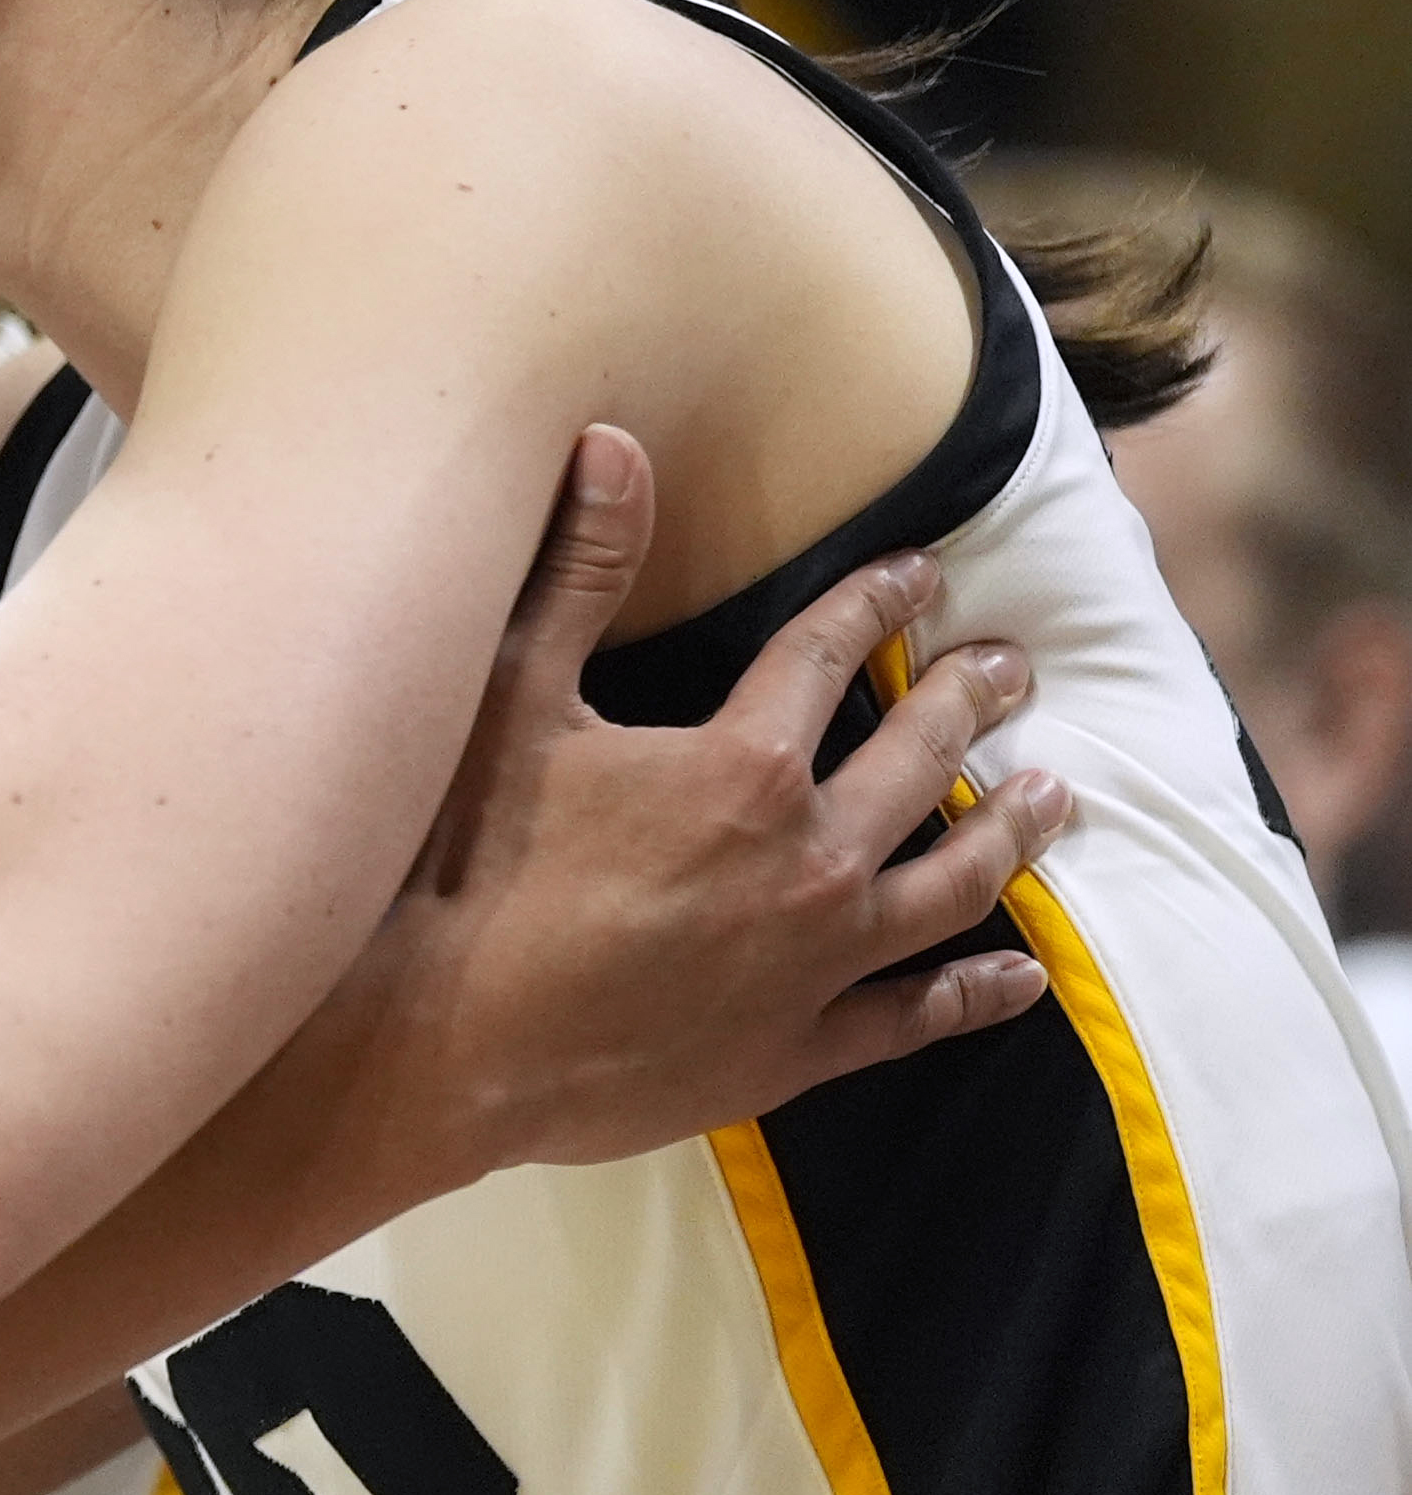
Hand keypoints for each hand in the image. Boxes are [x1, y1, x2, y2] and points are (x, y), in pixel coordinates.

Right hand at [342, 425, 1068, 1183]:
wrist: (441, 1045)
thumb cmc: (464, 863)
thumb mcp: (509, 698)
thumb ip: (578, 572)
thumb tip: (614, 445)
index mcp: (742, 766)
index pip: (829, 657)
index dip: (876, 603)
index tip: (921, 571)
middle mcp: (808, 860)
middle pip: (918, 766)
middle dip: (971, 703)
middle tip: (1015, 667)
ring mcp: (815, 964)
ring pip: (948, 887)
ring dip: (1006, 834)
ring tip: (1053, 797)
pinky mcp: (799, 1050)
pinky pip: (915, 1015)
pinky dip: (978, 991)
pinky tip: (1021, 974)